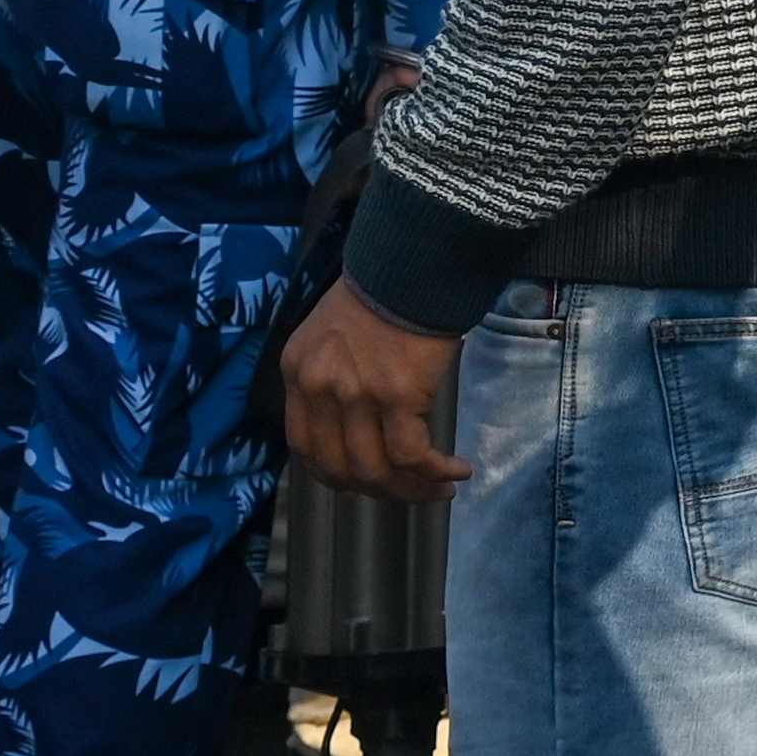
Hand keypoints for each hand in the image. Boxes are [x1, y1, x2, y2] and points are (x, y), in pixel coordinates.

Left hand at [280, 279, 470, 498]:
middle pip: (341, 468)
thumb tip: (357, 422)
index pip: (304, 447)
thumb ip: (332, 377)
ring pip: (377, 469)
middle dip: (380, 491)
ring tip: (441, 487)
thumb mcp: (332, 334)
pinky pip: (413, 454)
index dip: (335, 476)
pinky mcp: (398, 395)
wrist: (412, 264)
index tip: (365, 484)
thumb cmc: (382, 292)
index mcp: (299, 373)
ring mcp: (356, 394)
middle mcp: (320, 388)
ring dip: (412, 489)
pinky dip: (436, 470)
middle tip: (410, 492)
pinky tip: (457, 469)